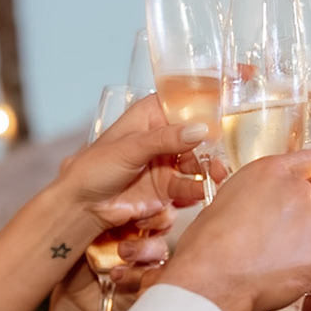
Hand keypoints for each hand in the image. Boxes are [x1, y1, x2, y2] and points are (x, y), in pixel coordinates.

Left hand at [57, 94, 208, 229]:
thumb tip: (199, 130)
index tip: (228, 114)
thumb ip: (166, 139)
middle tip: (219, 160)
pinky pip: (190, 188)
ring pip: (198, 164)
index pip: (185, 105)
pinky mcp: (167, 188)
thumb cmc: (94, 168)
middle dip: (212, 150)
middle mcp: (163, 137)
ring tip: (214, 178)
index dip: (207, 109)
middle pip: (199, 139)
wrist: (82, 205)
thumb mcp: (130, 147)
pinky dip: (197, 191)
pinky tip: (200, 193)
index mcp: (151, 115)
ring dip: (208, 172)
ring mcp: (166, 163)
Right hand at [162, 152, 310, 310]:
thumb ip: (254, 193)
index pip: (308, 161)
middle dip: (295, 217)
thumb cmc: (208, 245)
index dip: (303, 176)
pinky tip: (277, 272)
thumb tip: (257, 202)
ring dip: (299, 243)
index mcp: (271, 171)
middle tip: (269, 237)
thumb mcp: (223, 199)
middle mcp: (298, 191)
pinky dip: (303, 266)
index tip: (300, 187)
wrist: (213, 279)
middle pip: (309, 201)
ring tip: (268, 258)